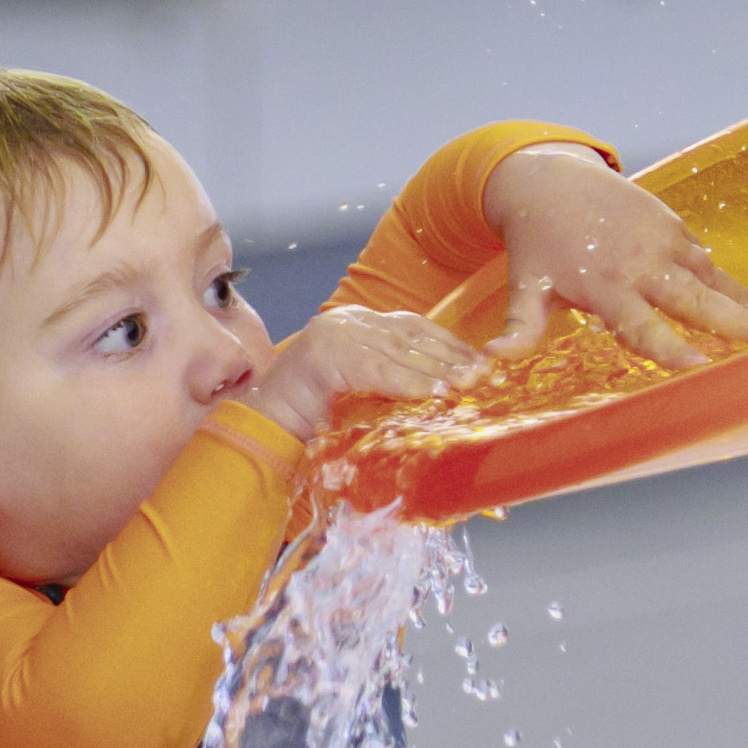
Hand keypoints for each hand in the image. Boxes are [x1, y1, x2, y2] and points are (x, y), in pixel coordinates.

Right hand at [246, 306, 488, 441]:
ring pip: (397, 351)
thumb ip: (397, 384)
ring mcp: (334, 334)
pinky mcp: (324, 355)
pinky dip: (407, 383)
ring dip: (436, 371)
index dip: (450, 346)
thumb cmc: (314, 419)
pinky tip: (432, 395)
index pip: (414, 328)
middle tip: (483, 377)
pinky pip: (376, 370)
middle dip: (450, 358)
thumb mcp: (365, 393)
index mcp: (359, 325)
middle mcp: (348, 322)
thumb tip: (447, 394)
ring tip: (465, 387)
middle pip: (411, 336)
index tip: (481, 364)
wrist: (264, 425)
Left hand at [482, 143, 747, 367]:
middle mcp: (638, 265)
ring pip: (707, 277)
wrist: (548, 182)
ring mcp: (659, 240)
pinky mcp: (670, 223)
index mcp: (605, 288)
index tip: (702, 370)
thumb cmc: (536, 245)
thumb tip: (488, 364)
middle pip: (692, 300)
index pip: (644, 328)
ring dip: (738, 301)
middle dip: (730, 323)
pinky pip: (703, 257)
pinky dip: (726, 279)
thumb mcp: (525, 289)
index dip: (673, 350)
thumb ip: (519, 330)